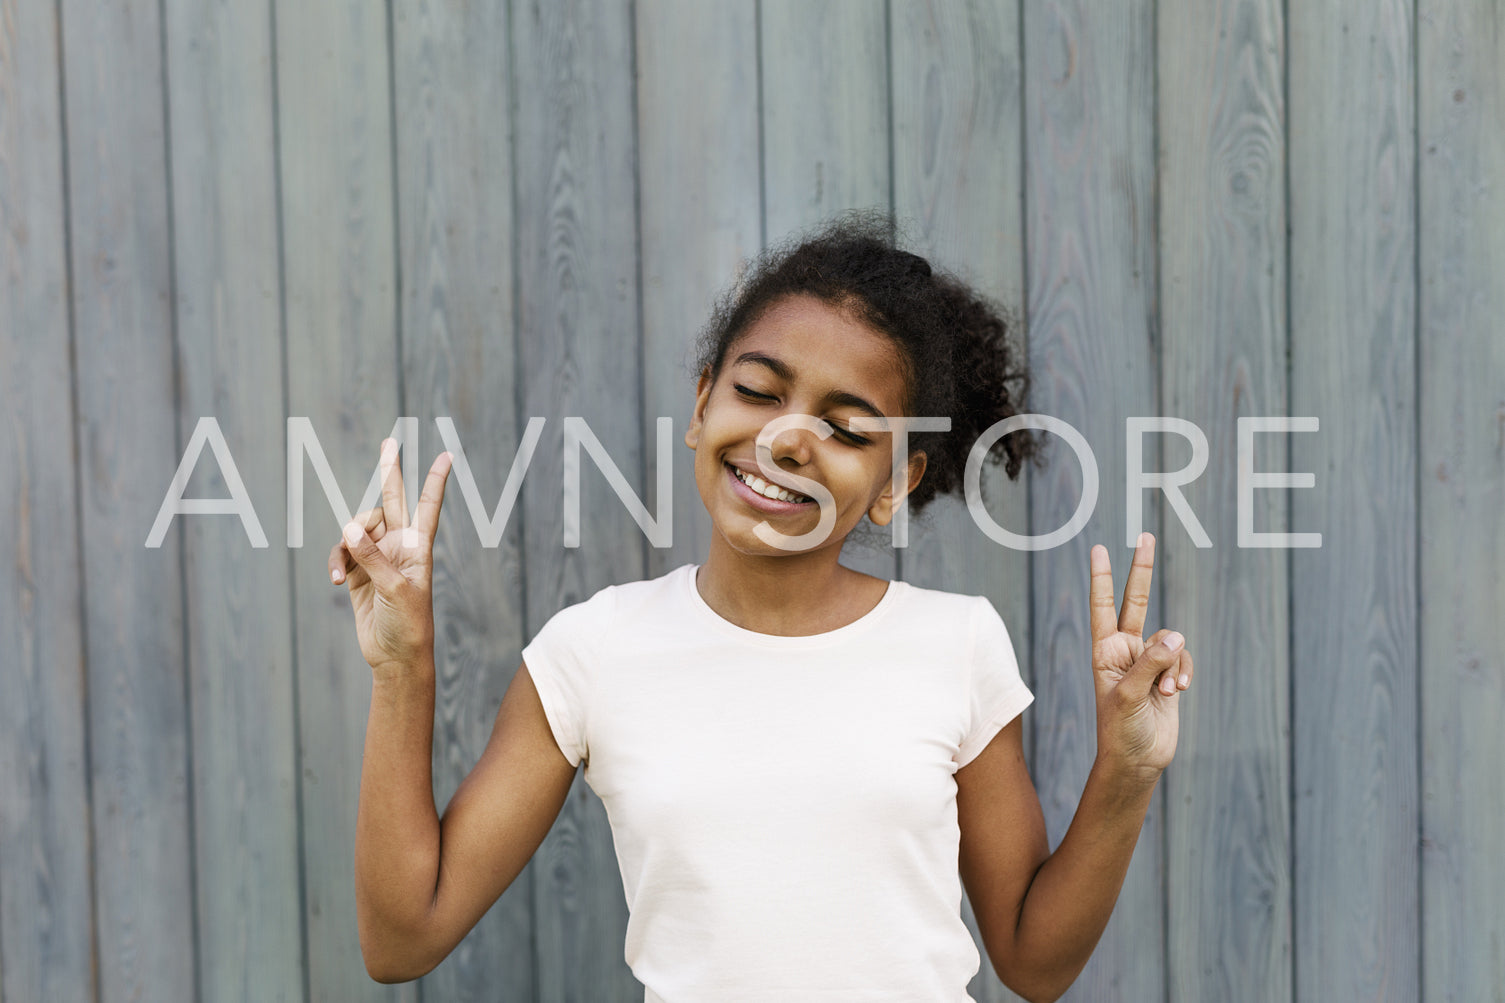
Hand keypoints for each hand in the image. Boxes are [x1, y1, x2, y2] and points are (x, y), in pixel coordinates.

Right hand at [328, 438, 452, 675]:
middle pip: (390, 502)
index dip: (435, 482)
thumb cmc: (408, 624)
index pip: (427, 508)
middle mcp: (398, 547)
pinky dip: (336, 563)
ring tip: (344, 572)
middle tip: (389, 442)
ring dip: (346, 544)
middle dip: (389, 473)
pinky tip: (337, 581)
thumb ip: (372, 558)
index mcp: (418, 548)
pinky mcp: (358, 574)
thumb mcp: (395, 590)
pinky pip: (341, 555)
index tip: (446, 455)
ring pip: (356, 530)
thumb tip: (349, 529)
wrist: (396, 657)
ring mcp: (377, 558)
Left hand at [1088, 532, 1194, 777]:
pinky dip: (1184, 671)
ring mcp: (1148, 662)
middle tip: (1144, 535)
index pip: (1103, 606)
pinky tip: (1179, 690)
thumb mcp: (1129, 695)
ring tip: (1168, 689)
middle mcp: (1125, 651)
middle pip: (1136, 601)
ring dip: (1174, 663)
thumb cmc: (1120, 730)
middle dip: (1141, 571)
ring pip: (1171, 641)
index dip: (1102, 578)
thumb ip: (1151, 663)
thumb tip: (1176, 635)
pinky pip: (1183, 658)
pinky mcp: (1169, 675)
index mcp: (1105, 651)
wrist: (1137, 760)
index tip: (1099, 549)